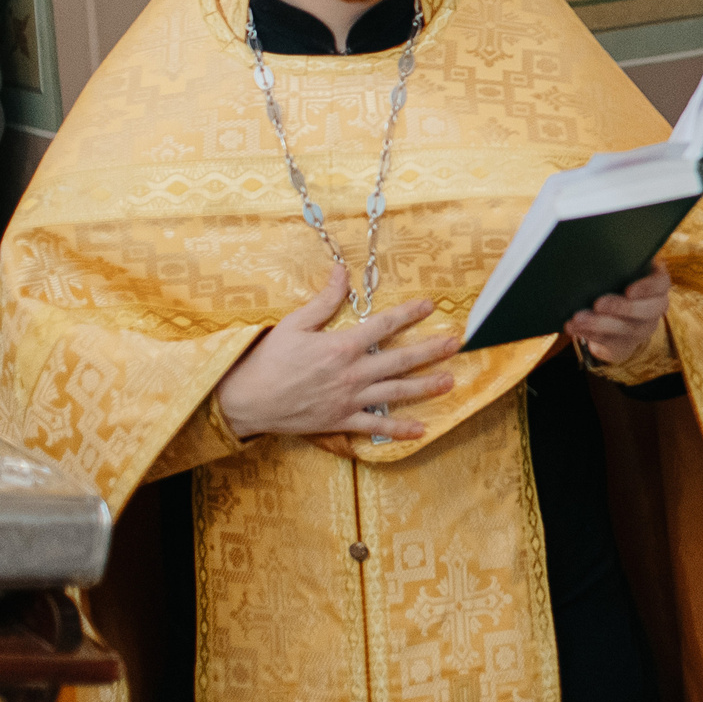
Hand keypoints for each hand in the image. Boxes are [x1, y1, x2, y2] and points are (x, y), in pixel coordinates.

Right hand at [215, 263, 458, 440]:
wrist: (246, 400)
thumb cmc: (268, 360)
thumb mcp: (294, 323)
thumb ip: (324, 300)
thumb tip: (341, 271)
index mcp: (341, 346)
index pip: (384, 326)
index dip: (409, 314)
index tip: (430, 305)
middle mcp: (352, 373)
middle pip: (401, 360)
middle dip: (431, 351)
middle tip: (456, 343)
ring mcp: (349, 399)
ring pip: (396, 392)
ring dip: (426, 387)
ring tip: (450, 381)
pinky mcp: (341, 421)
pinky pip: (375, 426)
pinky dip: (398, 429)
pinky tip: (420, 430)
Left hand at [564, 264, 671, 363]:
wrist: (616, 311)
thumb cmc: (618, 279)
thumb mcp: (624, 268)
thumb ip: (619, 260)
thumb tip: (598, 247)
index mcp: (656, 284)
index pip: (661, 285)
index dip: (647, 288)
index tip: (629, 290)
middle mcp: (654, 308)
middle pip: (646, 311)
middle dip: (620, 308)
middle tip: (598, 303)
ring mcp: (640, 329)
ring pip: (624, 329)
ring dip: (598, 324)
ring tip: (577, 318)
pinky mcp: (623, 344)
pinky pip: (607, 341)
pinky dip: (587, 334)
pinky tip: (573, 327)